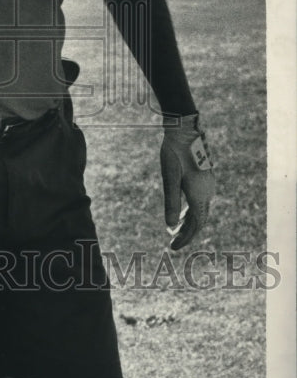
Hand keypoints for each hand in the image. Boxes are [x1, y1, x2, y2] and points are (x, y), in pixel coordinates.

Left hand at [160, 114, 213, 249]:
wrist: (185, 129)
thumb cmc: (174, 152)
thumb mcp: (169, 177)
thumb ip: (171, 202)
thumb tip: (170, 227)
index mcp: (200, 194)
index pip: (196, 224)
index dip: (186, 238)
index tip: (173, 247)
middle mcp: (208, 192)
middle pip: (199, 220)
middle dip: (187, 233)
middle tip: (173, 243)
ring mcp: (209, 184)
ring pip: (200, 210)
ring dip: (189, 222)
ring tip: (176, 231)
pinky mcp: (205, 178)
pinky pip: (200, 201)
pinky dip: (191, 211)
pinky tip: (182, 213)